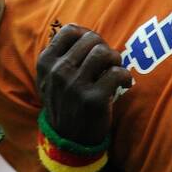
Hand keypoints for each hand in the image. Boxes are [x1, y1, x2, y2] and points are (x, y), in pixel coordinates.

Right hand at [36, 23, 131, 145]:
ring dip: (116, 59)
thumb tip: (83, 32)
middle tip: (107, 62)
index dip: (87, 35)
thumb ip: (60, 55)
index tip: (93, 47)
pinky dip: (125, 76)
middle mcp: (58, 71)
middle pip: (91, 39)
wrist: (68, 140)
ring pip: (104, 52)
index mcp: (46, 62)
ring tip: (115, 70)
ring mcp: (75, 85)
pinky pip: (117, 73)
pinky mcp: (94, 98)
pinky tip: (124, 83)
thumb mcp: (50, 78)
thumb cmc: (64, 102)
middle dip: (104, 47)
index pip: (71, 31)